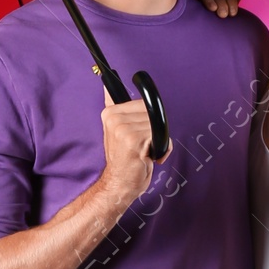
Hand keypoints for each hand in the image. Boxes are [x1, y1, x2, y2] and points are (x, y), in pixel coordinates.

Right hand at [96, 95, 158, 211]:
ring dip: (158, 141)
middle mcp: (114, 119)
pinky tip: (149, 158)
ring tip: (145, 153)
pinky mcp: (134, 140)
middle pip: (151, 113)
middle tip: (142, 146)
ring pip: (156, 124)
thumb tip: (107, 85)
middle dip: (153, 131)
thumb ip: (115, 107)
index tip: (138, 135)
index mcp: (110, 113)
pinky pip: (159, 135)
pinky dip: (162, 149)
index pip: (143, 104)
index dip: (146, 121)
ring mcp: (123, 129)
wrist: (120, 183)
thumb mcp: (116, 130)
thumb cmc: (124, 158)